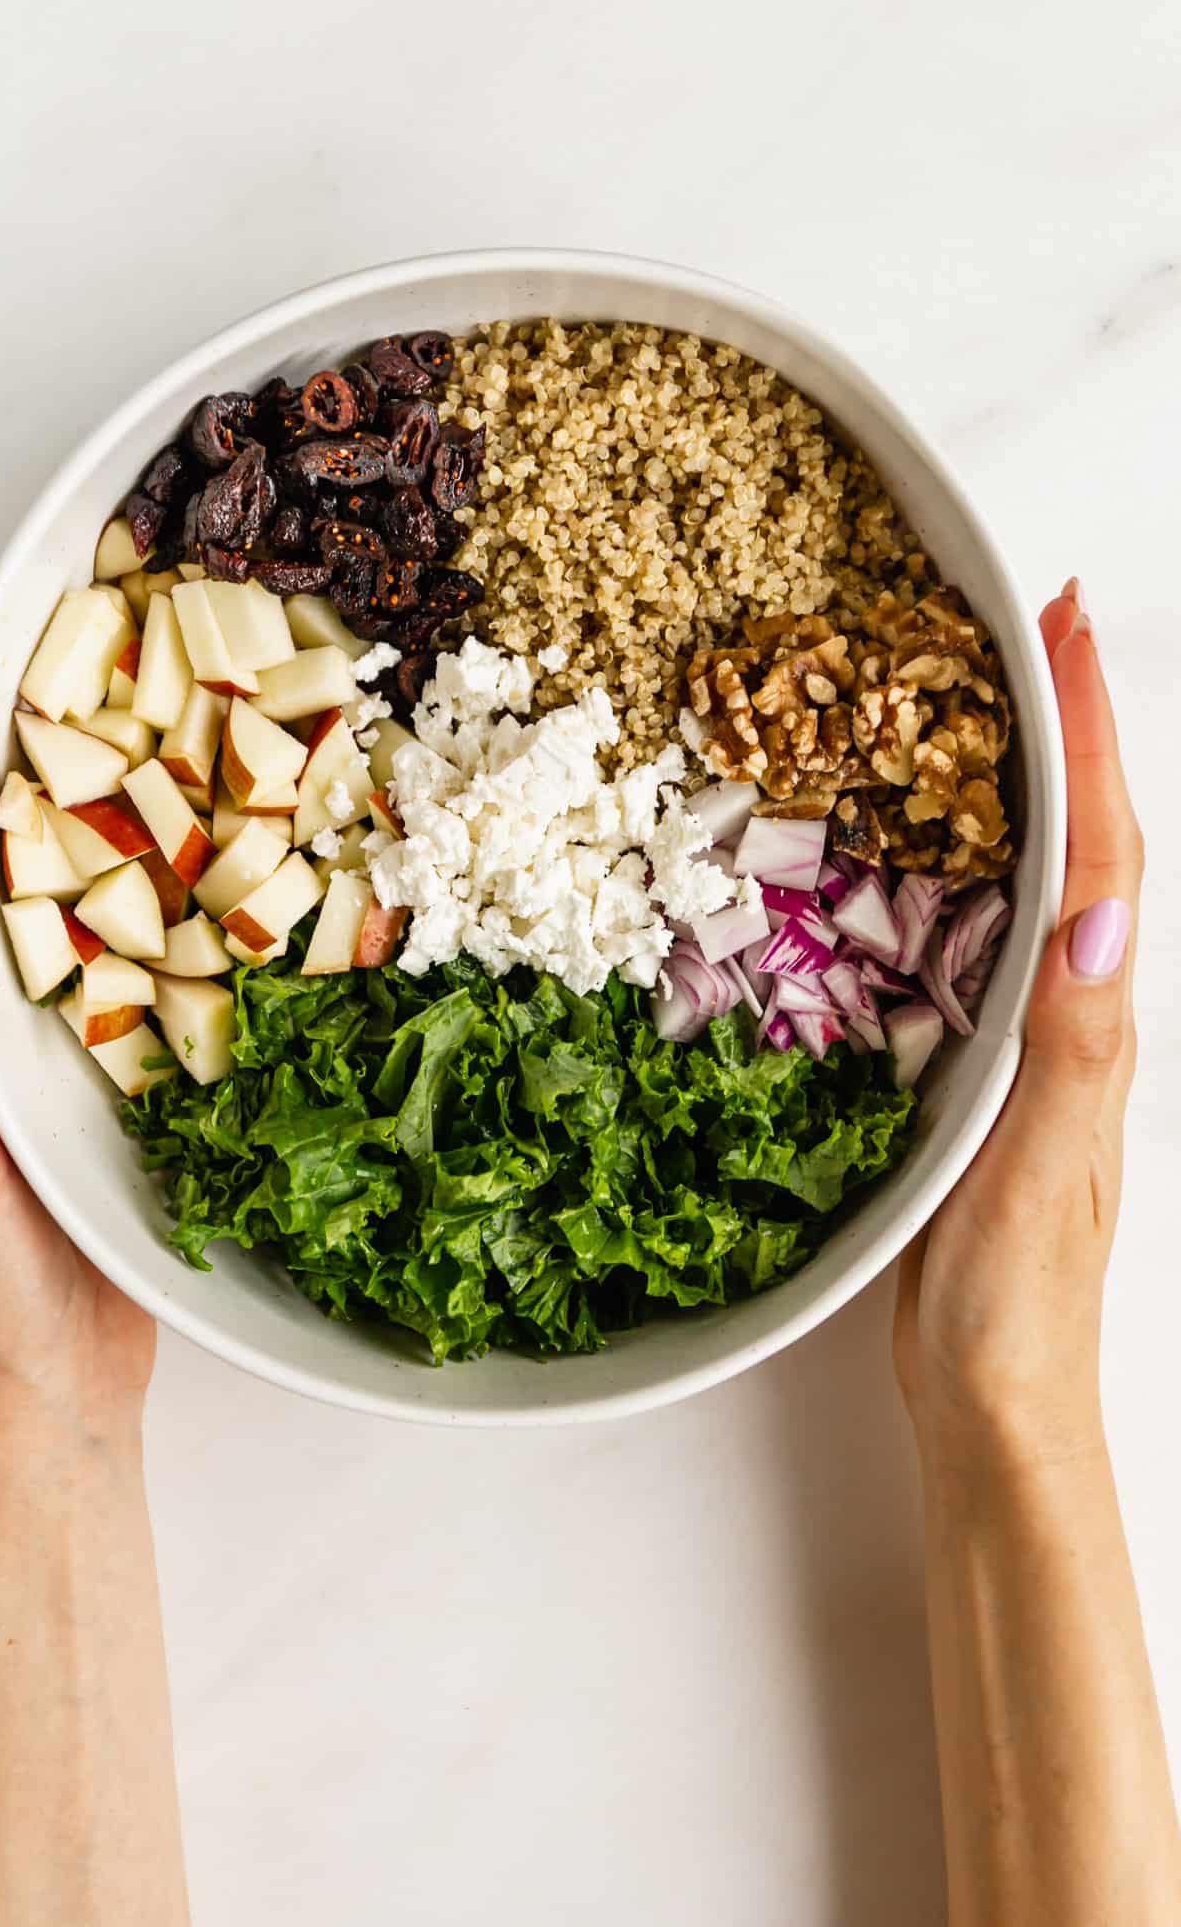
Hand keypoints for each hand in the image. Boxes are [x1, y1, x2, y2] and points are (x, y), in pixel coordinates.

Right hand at [894, 579, 1143, 1465]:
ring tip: (977, 693)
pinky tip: (919, 844)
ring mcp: (1024, 1037)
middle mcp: (1071, 1009)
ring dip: (1019, 777)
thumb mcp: (1042, 1164)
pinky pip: (972, 938)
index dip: (1088, 730)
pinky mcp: (970, 1068)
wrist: (994, 1401)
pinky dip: (959, 863)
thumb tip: (1100, 911)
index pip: (1102, 846)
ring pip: (1028, 878)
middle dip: (1064, 722)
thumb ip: (1072, 1041)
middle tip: (1027, 620)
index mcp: (1094, 1016)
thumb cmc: (1018, 1298)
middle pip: (1080, 836)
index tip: (1060, 622)